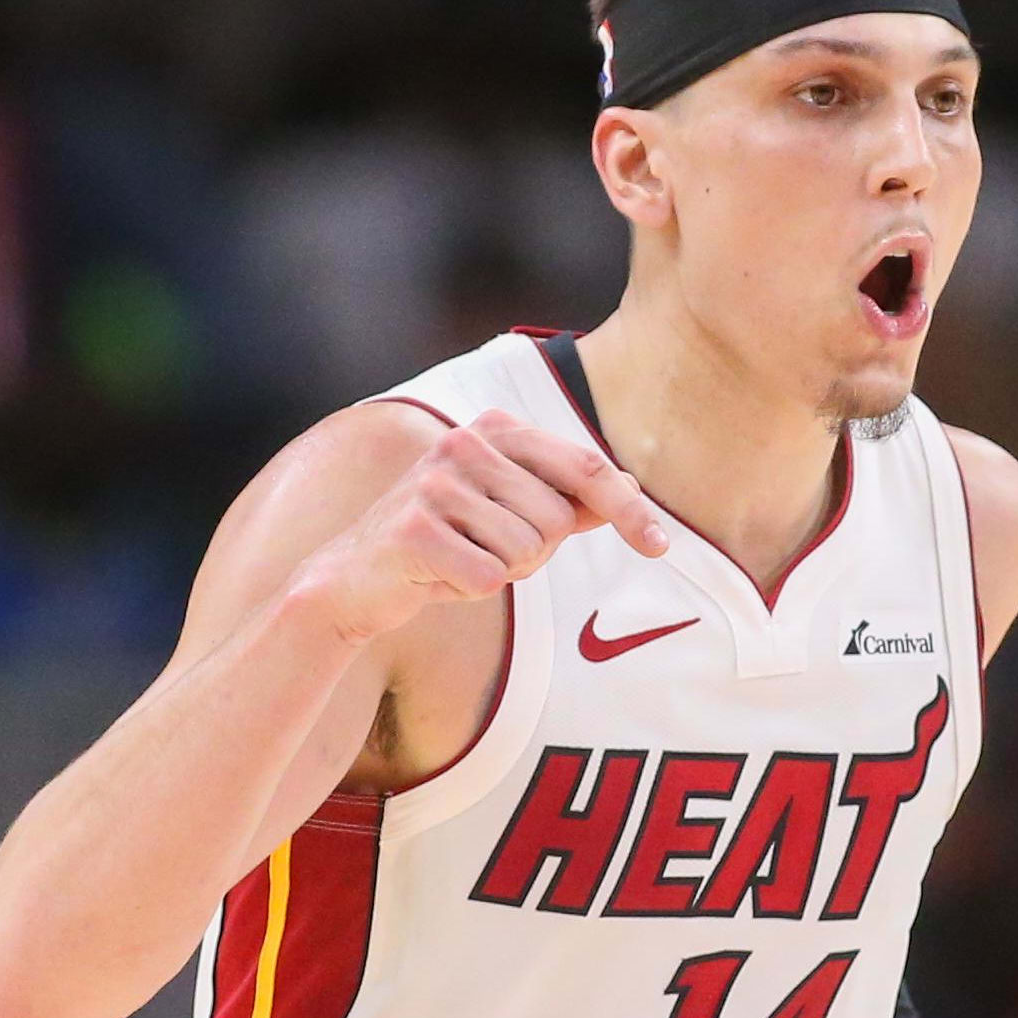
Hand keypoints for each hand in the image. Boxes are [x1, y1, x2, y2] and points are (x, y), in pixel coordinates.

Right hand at [292, 410, 673, 640]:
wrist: (357, 578)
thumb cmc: (446, 544)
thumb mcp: (510, 514)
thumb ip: (566, 499)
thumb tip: (629, 486)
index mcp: (495, 428)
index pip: (583, 467)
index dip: (628, 509)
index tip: (660, 546)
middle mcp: (464, 442)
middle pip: (557, 519)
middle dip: (535, 552)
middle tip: (489, 551)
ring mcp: (435, 482)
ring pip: (526, 550)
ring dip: (503, 570)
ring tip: (463, 559)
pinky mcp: (413, 528)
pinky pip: (490, 577)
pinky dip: (472, 589)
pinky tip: (440, 575)